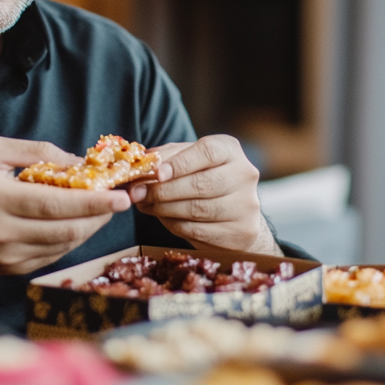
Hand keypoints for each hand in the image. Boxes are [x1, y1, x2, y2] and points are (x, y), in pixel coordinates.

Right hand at [0, 136, 130, 274]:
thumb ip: (36, 151)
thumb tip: (79, 163)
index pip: (53, 204)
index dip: (91, 202)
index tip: (119, 196)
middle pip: (64, 229)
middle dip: (99, 216)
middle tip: (120, 201)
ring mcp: (5, 256)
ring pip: (63, 245)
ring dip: (89, 227)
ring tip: (102, 210)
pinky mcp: (11, 270)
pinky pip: (53, 254)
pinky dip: (71, 238)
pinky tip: (77, 222)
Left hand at [128, 135, 279, 254]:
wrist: (237, 212)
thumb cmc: (204, 178)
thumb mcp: (188, 160)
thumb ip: (167, 157)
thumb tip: (143, 163)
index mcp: (231, 151)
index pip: (207, 152)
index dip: (180, 163)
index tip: (157, 173)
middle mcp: (244, 175)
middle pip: (201, 184)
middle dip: (163, 190)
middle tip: (138, 193)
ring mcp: (246, 206)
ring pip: (198, 210)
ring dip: (164, 209)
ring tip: (145, 205)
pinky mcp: (241, 233)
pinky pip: (199, 231)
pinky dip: (174, 225)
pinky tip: (162, 218)